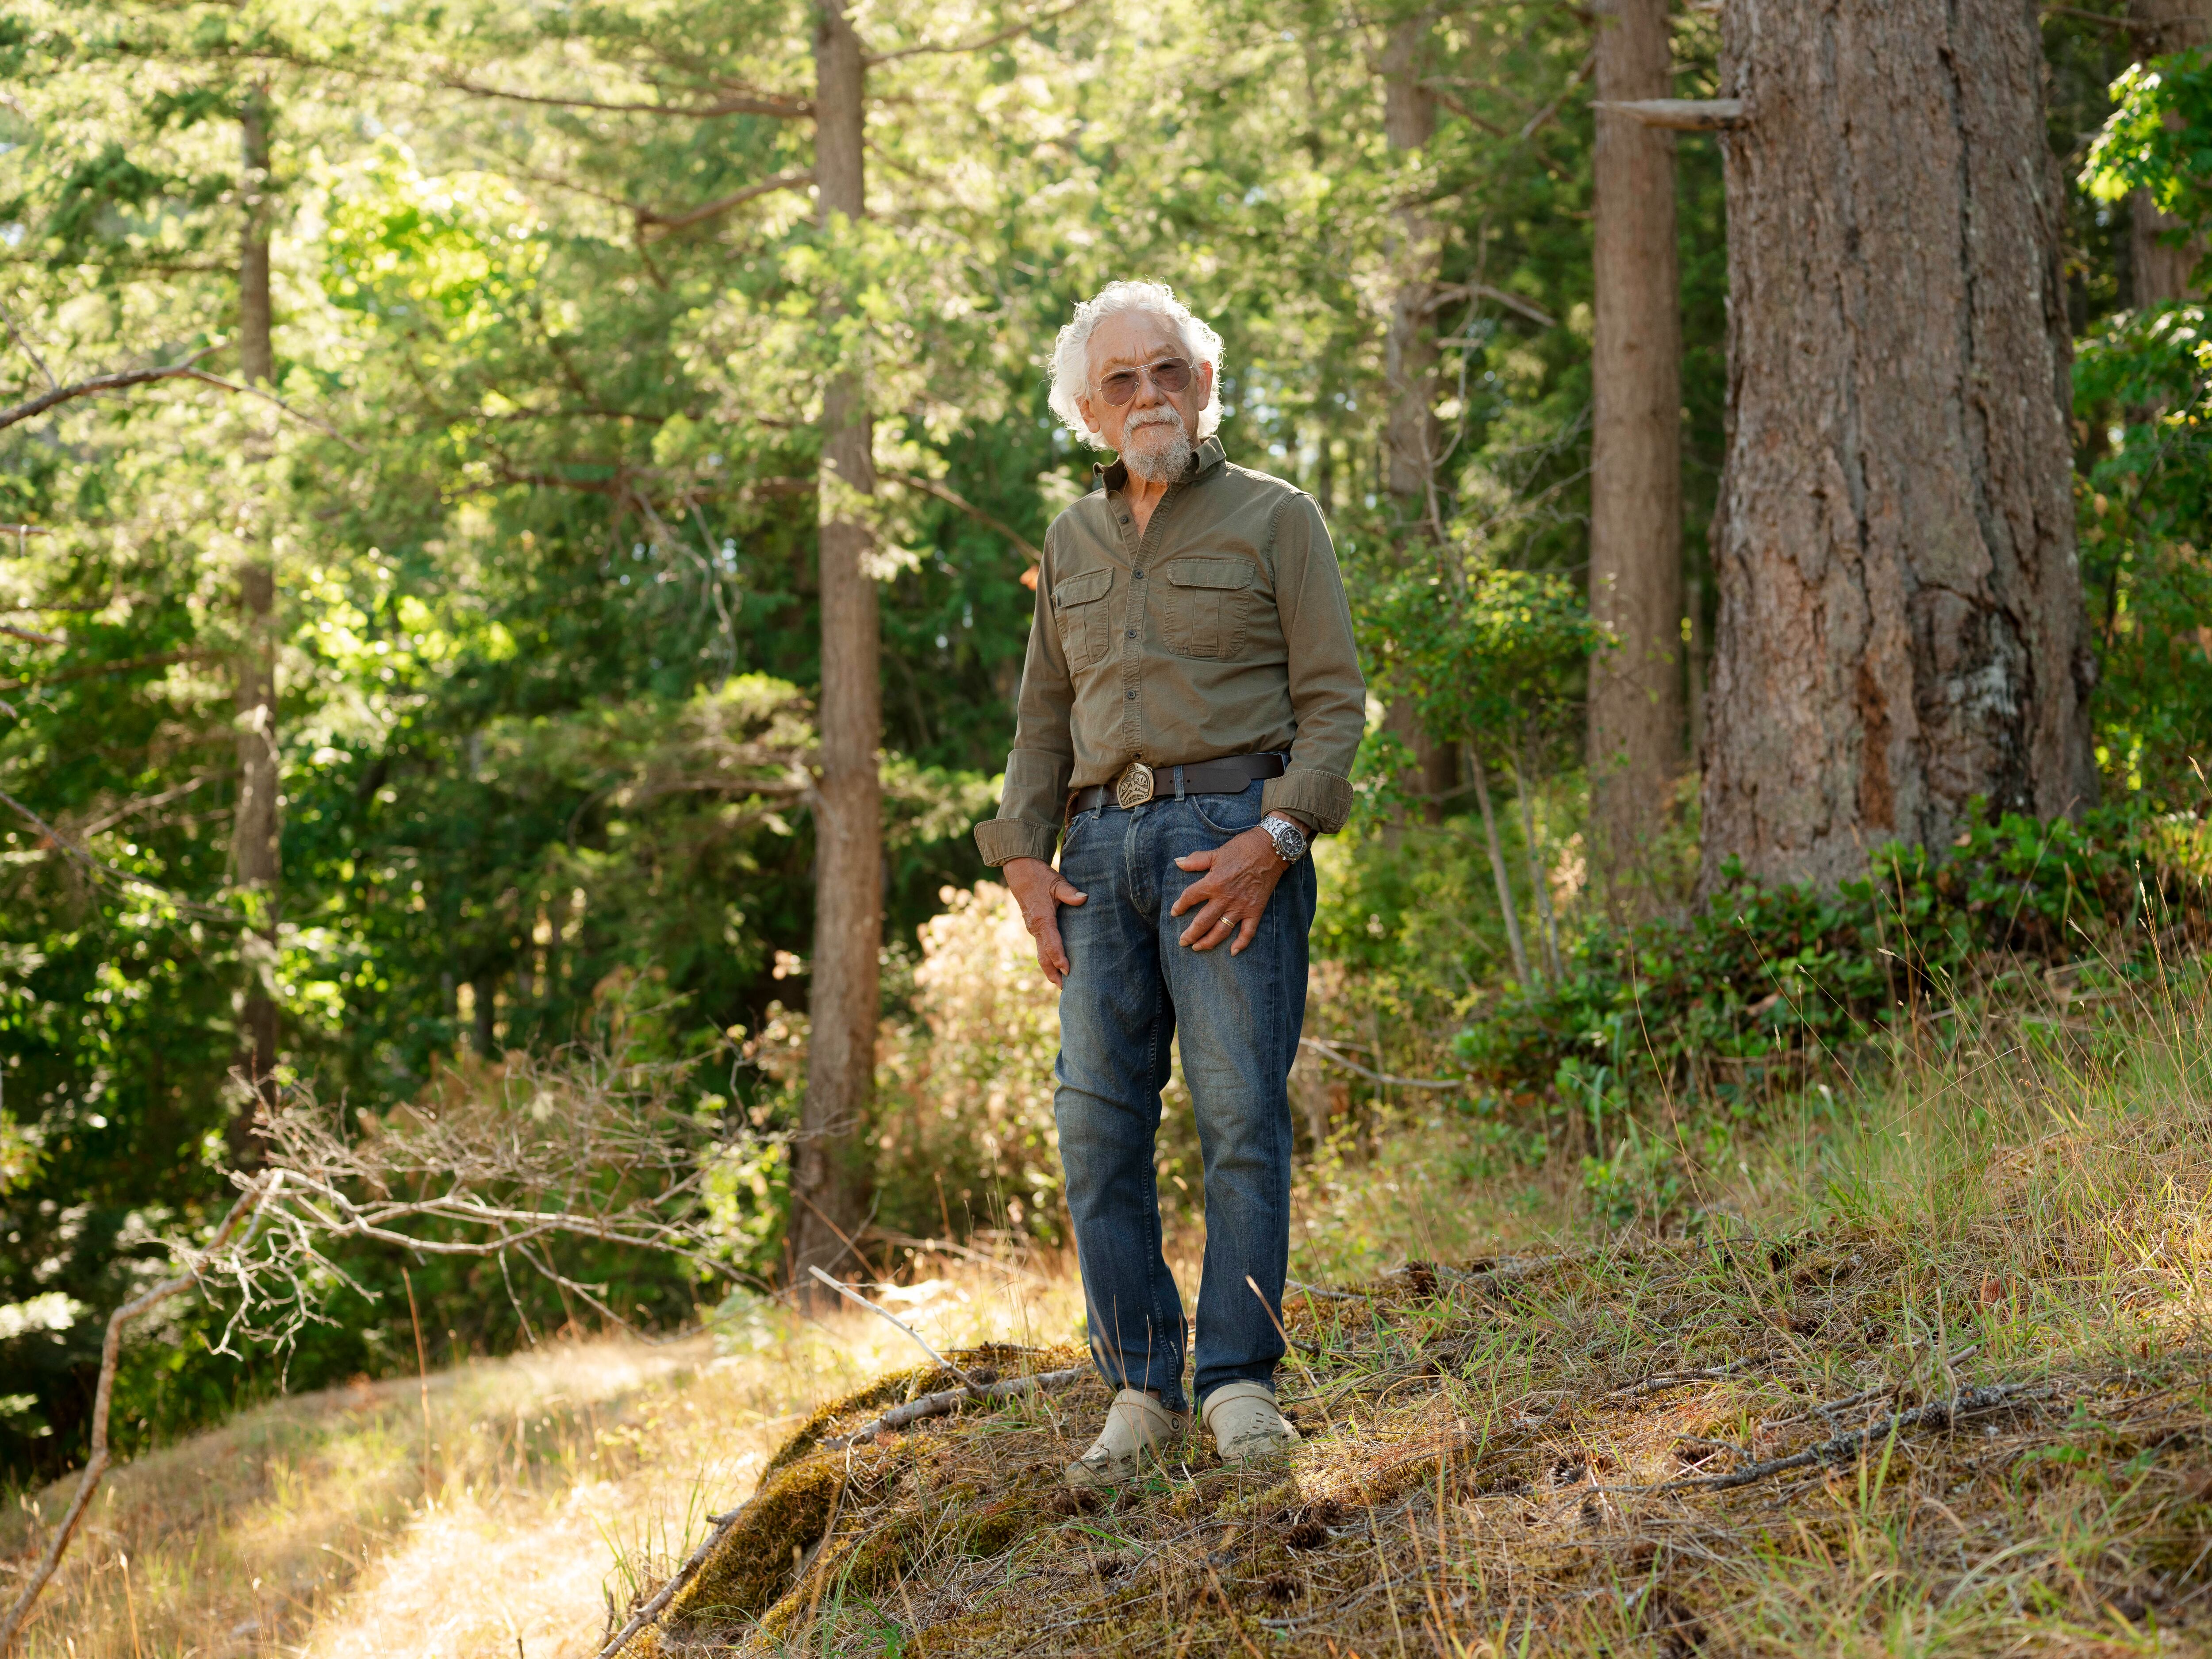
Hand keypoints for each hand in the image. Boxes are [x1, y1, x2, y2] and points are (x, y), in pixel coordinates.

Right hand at [1003, 857, 1086, 986]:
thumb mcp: (1056, 882)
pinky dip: (1048, 958)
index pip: (1052, 943)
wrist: (1019, 872)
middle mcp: (1035, 927)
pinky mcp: (1034, 927)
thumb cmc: (1040, 876)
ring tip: (1061, 983)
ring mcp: (1033, 929)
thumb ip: (1070, 892)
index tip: (1068, 971)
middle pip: (1043, 956)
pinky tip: (1056, 965)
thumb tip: (1084, 898)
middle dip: (1052, 973)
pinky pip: (1041, 946)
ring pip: (1041, 953)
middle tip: (1064, 988)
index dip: (1059, 958)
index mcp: (1042, 918)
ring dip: (1050, 968)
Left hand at [1170, 827, 1287, 954]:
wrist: (1270, 849)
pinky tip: (1233, 952)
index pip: (1190, 898)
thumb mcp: (1216, 853)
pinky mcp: (1255, 911)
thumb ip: (1196, 860)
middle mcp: (1225, 899)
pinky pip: (1248, 932)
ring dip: (1208, 942)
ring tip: (1198, 948)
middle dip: (1190, 934)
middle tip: (1182, 942)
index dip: (1180, 906)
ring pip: (1221, 931)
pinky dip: (1241, 943)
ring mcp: (1241, 907)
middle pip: (1203, 922)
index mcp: (1213, 883)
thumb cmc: (1242, 848)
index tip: (1174, 912)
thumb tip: (1178, 862)